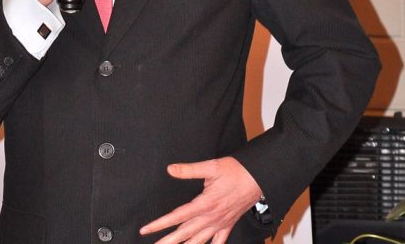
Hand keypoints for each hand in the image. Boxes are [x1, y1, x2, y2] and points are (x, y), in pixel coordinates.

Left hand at [140, 157, 262, 243]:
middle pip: (185, 233)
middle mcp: (211, 217)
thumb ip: (189, 170)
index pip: (177, 217)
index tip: (146, 230)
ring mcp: (220, 223)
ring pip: (198, 241)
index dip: (160, 224)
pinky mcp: (228, 224)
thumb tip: (171, 169)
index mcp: (205, 203)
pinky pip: (218, 242)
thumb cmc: (236, 171)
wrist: (258, 178)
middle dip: (167, 241)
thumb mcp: (211, 167)